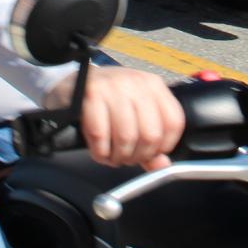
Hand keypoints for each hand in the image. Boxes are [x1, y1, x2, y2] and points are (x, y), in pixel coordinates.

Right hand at [43, 67, 183, 170]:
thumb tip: (161, 165)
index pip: (174, 122)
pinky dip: (101, 152)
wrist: (73, 82)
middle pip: (150, 134)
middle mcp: (136, 83)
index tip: (150, 153)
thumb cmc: (107, 99)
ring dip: (119, 157)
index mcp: (153, 85)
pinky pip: (101, 136)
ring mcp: (113, 87)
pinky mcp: (91, 95)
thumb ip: (151, 140)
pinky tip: (100, 152)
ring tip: (113, 157)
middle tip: (127, 158)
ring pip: (126, 138)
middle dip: (138, 156)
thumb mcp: (135, 111)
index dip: (163, 147)